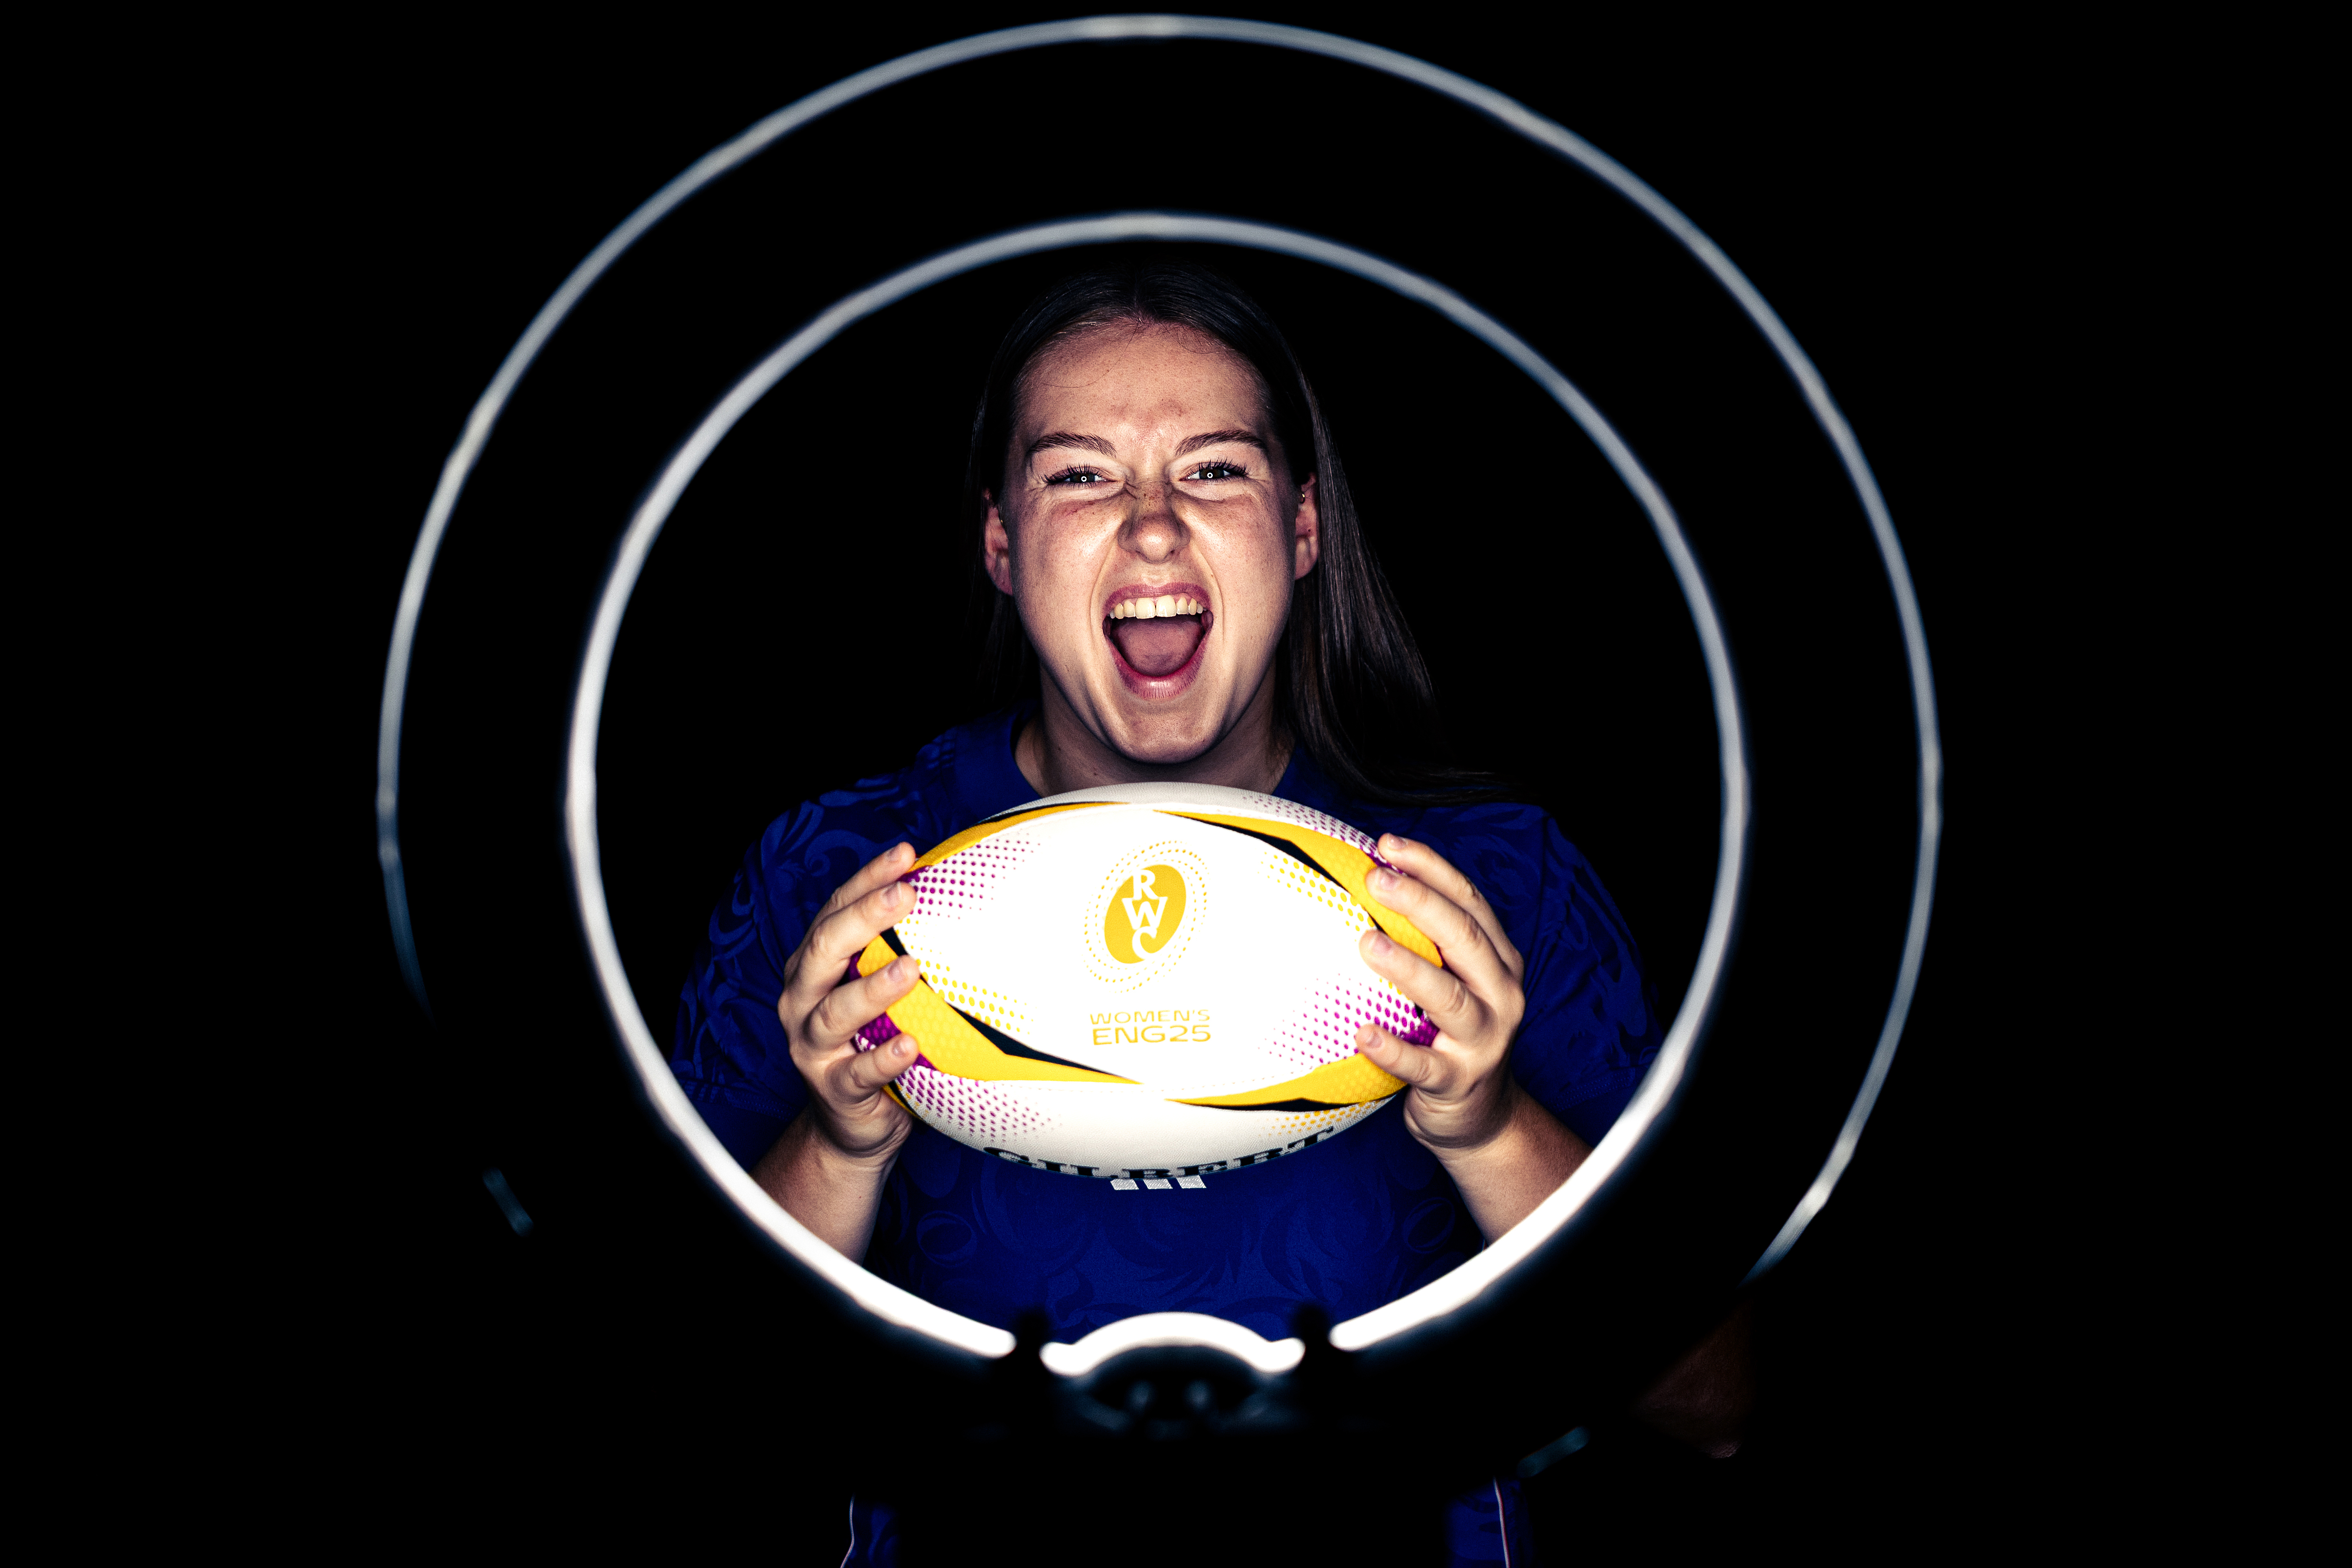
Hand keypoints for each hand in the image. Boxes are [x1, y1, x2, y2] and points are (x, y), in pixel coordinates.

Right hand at [773, 842, 925, 1166]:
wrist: (854, 1124)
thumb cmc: (877, 1041)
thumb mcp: (887, 993)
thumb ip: (909, 952)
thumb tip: (969, 901)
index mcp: (816, 965)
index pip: (837, 910)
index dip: (868, 879)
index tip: (907, 854)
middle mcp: (804, 998)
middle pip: (826, 948)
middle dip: (864, 917)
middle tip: (906, 895)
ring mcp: (813, 1045)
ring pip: (835, 1010)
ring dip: (873, 986)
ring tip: (911, 967)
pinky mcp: (832, 1088)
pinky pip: (858, 1072)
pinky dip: (884, 1059)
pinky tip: (912, 1046)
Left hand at [1351, 834, 1586, 1240]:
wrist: (1479, 1118)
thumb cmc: (1448, 1036)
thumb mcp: (1451, 982)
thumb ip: (1423, 943)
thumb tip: (1358, 885)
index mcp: (1498, 960)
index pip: (1468, 901)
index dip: (1430, 867)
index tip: (1386, 844)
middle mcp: (1500, 993)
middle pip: (1463, 936)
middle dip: (1420, 901)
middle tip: (1373, 878)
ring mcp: (1483, 1039)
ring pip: (1448, 995)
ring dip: (1408, 966)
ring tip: (1366, 941)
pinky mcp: (1459, 1081)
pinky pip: (1422, 1064)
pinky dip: (1392, 1048)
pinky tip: (1361, 1032)